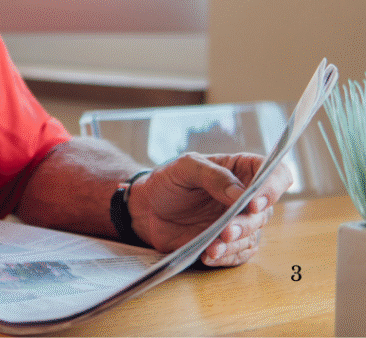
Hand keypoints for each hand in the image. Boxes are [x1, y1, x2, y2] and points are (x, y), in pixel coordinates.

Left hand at [129, 152, 292, 266]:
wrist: (147, 208)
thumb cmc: (168, 180)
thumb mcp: (185, 167)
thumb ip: (213, 175)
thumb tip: (241, 194)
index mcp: (242, 170)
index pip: (276, 174)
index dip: (273, 188)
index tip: (255, 202)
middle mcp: (247, 197)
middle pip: (264, 212)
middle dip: (246, 223)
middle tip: (226, 230)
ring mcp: (240, 222)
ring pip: (253, 236)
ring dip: (235, 244)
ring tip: (213, 246)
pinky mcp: (229, 244)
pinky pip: (238, 255)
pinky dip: (225, 257)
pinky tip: (209, 255)